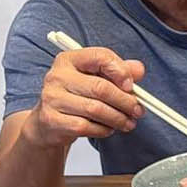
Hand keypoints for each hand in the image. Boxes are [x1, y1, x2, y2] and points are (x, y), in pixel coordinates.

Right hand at [22, 47, 144, 148]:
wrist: (48, 122)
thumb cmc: (77, 96)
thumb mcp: (97, 78)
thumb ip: (119, 71)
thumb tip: (138, 70)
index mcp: (70, 59)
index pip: (100, 57)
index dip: (121, 71)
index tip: (131, 85)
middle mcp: (57, 76)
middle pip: (101, 88)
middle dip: (126, 102)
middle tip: (138, 111)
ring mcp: (52, 98)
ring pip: (96, 110)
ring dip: (118, 118)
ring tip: (128, 122)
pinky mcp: (51, 119)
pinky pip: (86, 126)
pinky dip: (104, 130)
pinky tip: (109, 128)